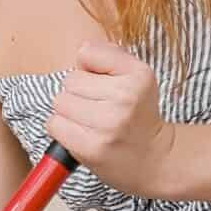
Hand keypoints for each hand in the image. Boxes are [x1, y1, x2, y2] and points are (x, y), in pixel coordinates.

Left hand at [50, 39, 179, 197]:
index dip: (89, 69)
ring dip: (69, 112)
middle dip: (78, 93)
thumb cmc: (140, 116)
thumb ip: (110, 56)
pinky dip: (62, 129)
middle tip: (97, 107)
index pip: (86, 53)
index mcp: (138, 75)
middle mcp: (125, 97)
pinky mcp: (92, 147)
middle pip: (70, 80)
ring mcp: (108, 123)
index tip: (102, 83)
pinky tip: (81, 134)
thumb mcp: (138, 77)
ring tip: (89, 122)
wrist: (156, 159)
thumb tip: (81, 50)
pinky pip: (55, 125)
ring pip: (60, 102)